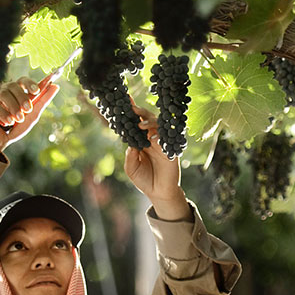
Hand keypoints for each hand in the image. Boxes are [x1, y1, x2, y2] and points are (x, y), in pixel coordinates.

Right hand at [0, 76, 59, 157]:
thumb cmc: (14, 127)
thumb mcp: (31, 116)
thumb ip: (42, 101)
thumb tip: (56, 86)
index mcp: (16, 92)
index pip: (23, 80)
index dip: (30, 83)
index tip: (37, 90)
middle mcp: (4, 91)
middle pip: (13, 85)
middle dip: (22, 97)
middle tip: (27, 110)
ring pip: (4, 94)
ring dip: (13, 107)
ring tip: (18, 119)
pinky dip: (3, 114)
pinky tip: (8, 122)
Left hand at [124, 105, 190, 220]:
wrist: (159, 192)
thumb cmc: (144, 180)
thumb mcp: (131, 168)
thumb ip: (130, 156)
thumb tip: (131, 143)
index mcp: (141, 141)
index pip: (135, 124)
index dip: (131, 113)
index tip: (123, 101)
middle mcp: (152, 139)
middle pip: (147, 120)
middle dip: (140, 112)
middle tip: (132, 108)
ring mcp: (162, 143)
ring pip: (158, 125)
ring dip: (149, 122)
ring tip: (140, 125)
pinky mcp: (171, 150)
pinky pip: (168, 137)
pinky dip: (160, 135)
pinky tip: (152, 138)